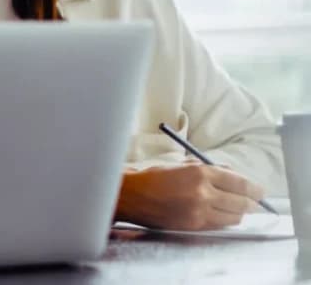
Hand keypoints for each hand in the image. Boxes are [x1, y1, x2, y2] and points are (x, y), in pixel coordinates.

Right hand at [115, 164, 265, 230]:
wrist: (130, 196)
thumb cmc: (153, 177)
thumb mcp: (181, 165)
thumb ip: (208, 168)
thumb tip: (231, 174)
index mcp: (199, 172)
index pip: (239, 182)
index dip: (254, 188)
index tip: (260, 190)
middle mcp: (202, 192)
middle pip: (241, 201)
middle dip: (251, 202)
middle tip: (255, 201)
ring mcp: (198, 211)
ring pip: (233, 216)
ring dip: (239, 213)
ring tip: (239, 209)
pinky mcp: (193, 225)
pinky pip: (219, 225)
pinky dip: (225, 220)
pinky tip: (223, 215)